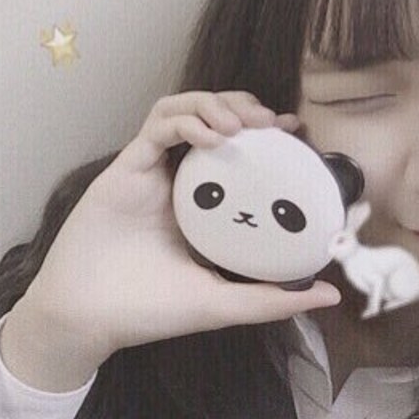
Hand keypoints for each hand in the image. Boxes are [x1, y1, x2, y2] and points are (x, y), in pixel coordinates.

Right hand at [4, 91, 340, 387]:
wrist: (88, 315)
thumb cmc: (148, 310)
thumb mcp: (219, 302)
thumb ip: (269, 298)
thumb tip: (330, 293)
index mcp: (198, 203)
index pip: (234, 151)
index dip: (264, 135)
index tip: (294, 133)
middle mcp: (175, 179)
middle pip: (207, 117)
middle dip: (240, 106)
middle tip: (269, 122)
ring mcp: (149, 169)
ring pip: (179, 110)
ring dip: (211, 104)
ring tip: (240, 123)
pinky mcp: (126, 165)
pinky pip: (155, 128)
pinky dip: (185, 121)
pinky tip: (212, 137)